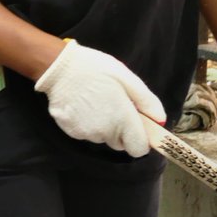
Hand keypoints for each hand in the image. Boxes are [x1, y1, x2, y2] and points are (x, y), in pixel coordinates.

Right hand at [34, 39, 165, 156]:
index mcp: (123, 120)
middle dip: (120, 130)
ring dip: (102, 126)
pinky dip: (85, 123)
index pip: (139, 149)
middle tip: (112, 106)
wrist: (57, 66)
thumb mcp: (127, 78)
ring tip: (94, 101)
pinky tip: (80, 104)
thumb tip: (160, 121)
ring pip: (101, 137)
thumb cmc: (95, 69)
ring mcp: (86, 133)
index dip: (140, 139)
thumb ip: (147, 101)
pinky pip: (85, 132)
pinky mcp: (70, 130)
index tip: (135, 124)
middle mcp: (105, 132)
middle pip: (120, 143)